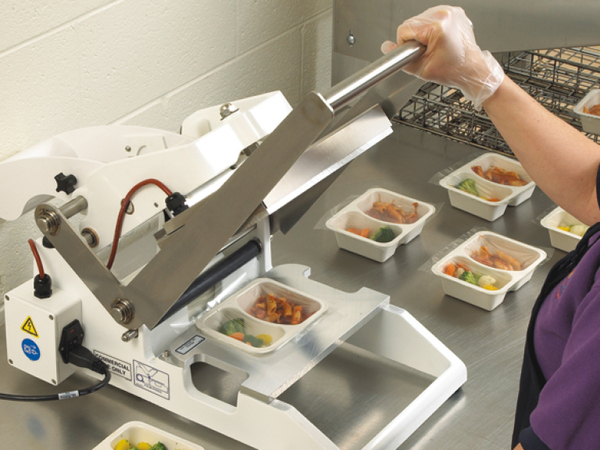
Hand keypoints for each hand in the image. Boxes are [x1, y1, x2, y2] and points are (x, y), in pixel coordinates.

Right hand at [382, 5, 503, 109]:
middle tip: (429, 51)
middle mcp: (444, 14)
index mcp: (437, 26)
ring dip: (423, 33)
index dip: (406, 44)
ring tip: (436, 46)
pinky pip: (432, 17)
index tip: (419, 53)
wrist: (472, 70)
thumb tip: (386, 47)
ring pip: (420, 19)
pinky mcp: (454, 12)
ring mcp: (450, 11)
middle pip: (412, 23)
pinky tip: (440, 39)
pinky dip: (432, 28)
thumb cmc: (454, 70)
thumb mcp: (422, 70)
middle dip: (416, 38)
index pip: (404, 29)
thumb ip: (401, 60)